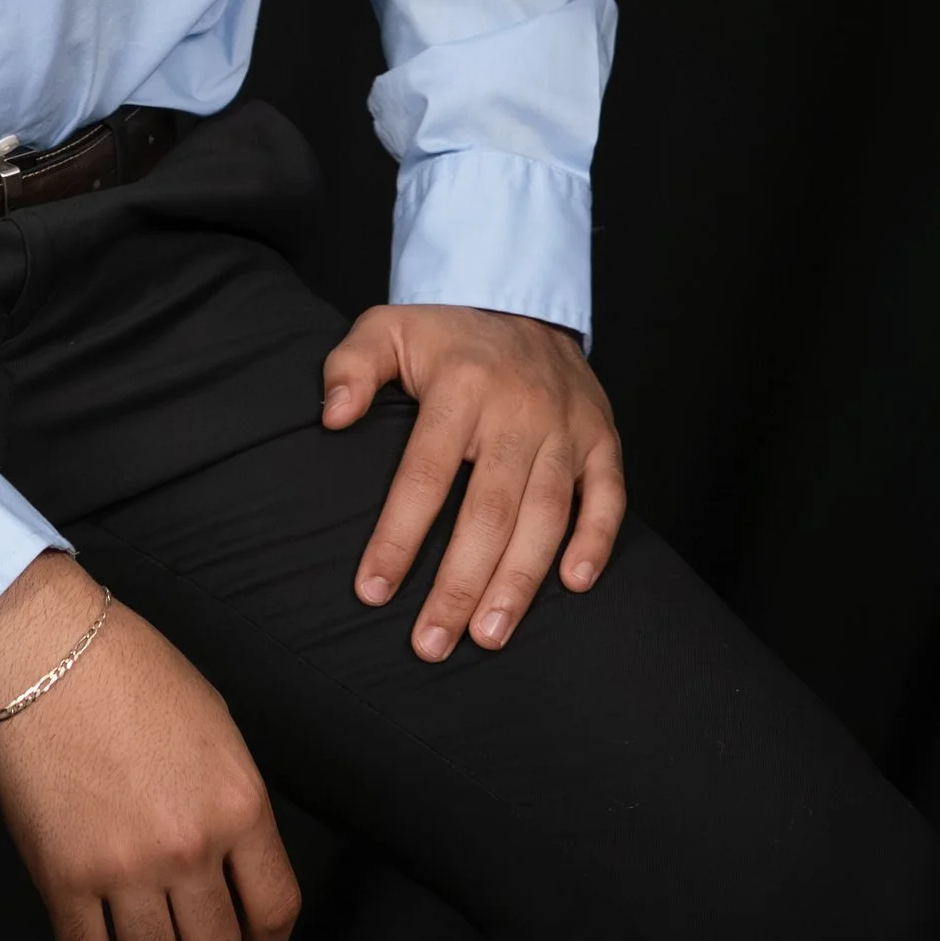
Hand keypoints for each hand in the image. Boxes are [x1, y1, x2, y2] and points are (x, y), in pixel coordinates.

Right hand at [0, 553, 300, 940]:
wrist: (44, 648)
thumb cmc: (128, 670)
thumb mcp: (214, 726)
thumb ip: (230, 802)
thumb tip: (235, 861)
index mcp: (237, 803)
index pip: (274, 910)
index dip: (265, 937)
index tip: (251, 936)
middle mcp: (189, 845)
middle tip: (184, 919)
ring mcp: (124, 867)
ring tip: (135, 916)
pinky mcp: (62, 877)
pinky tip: (90, 911)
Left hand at [322, 301, 624, 660]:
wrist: (519, 296)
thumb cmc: (443, 330)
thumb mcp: (385, 327)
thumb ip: (351, 367)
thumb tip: (331, 417)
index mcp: (461, 385)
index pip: (425, 474)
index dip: (398, 536)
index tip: (372, 591)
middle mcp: (518, 409)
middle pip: (488, 510)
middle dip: (458, 584)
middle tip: (431, 644)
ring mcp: (565, 426)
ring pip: (546, 514)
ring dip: (519, 581)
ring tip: (489, 635)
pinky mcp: (602, 437)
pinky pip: (607, 495)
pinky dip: (596, 541)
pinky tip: (573, 586)